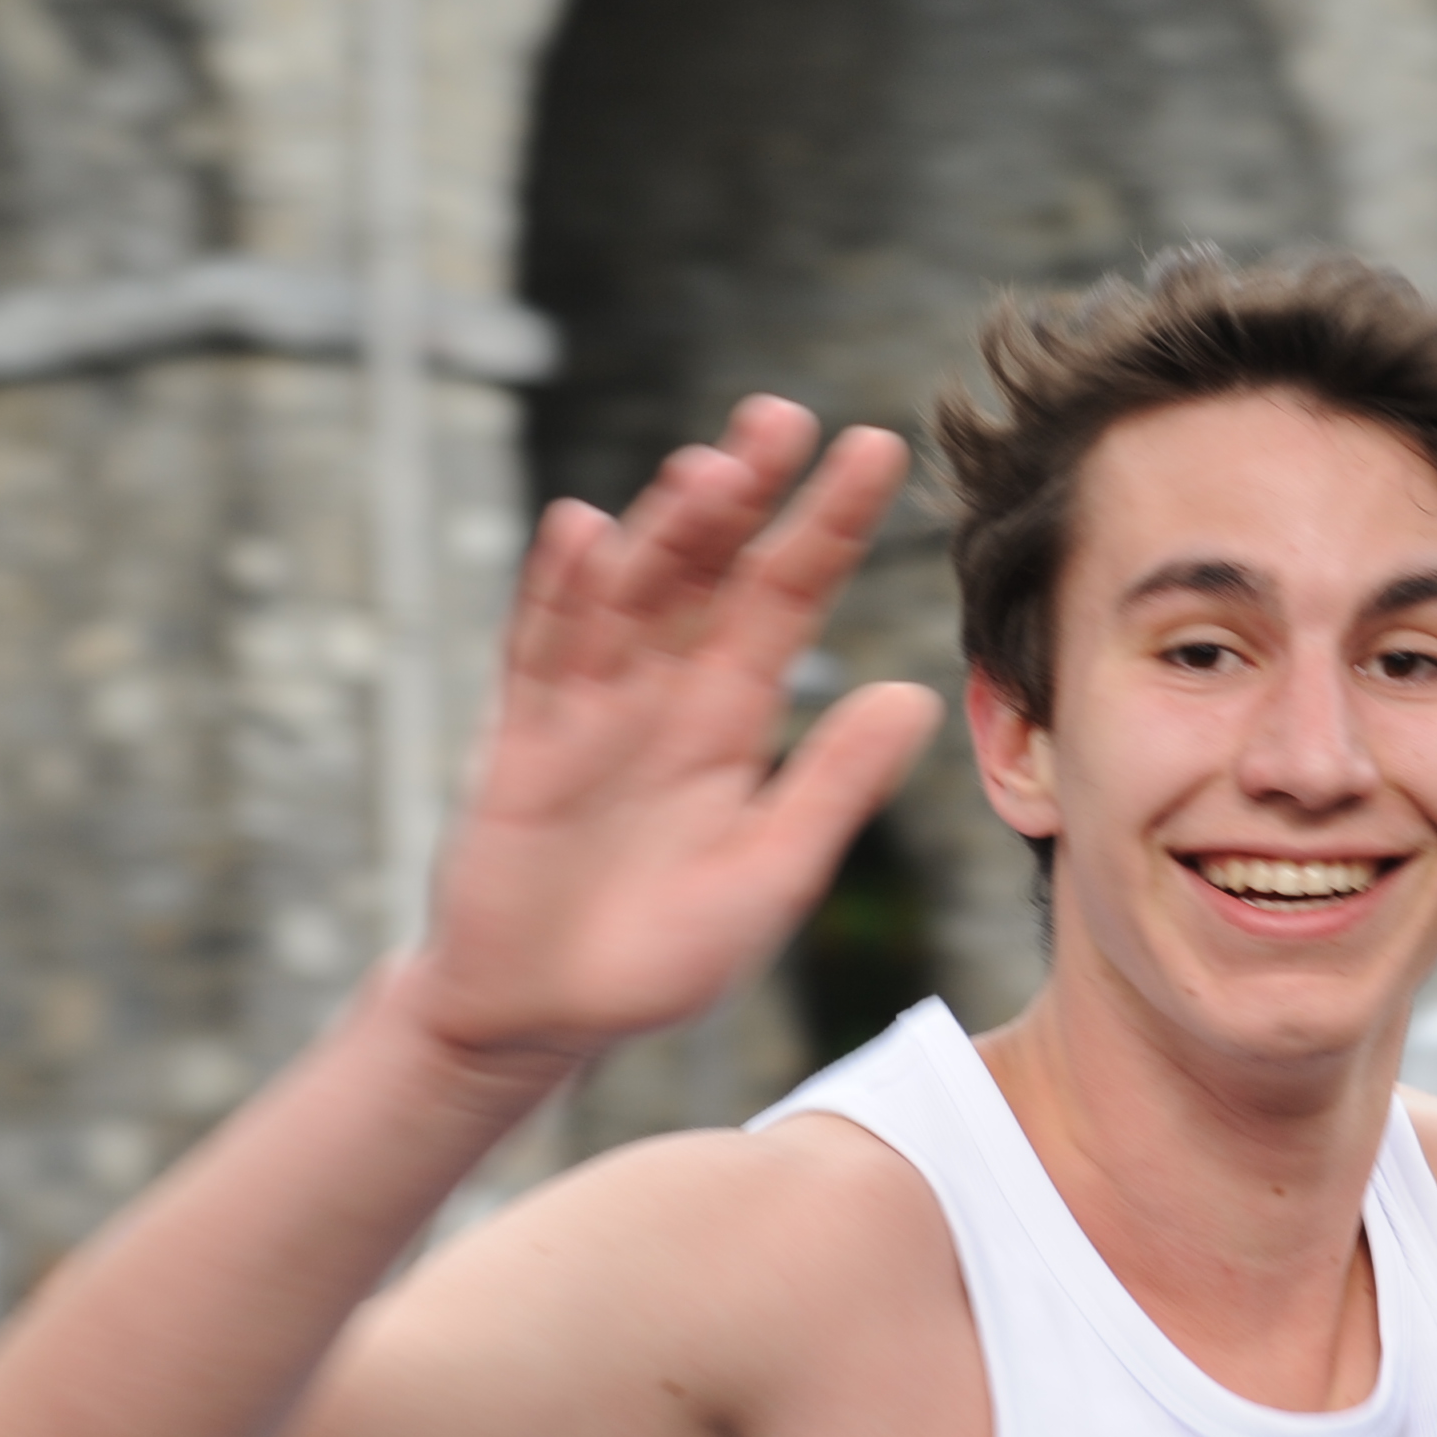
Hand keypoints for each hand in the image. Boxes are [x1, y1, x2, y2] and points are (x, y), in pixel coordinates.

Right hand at [400, 397, 943, 1079]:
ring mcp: (587, 708)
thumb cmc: (661, 957)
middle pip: (707, 569)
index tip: (876, 447)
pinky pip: (540, 653)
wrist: (541, 1020)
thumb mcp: (769, 875)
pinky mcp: (519, 742)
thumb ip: (833, 787)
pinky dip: (557, 593)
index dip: (827, 524)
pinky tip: (581, 530)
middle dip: (744, 493)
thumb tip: (917, 693)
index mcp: (731, 714)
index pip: (787, 595)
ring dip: (664, 529)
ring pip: (629, 593)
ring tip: (710, 469)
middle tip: (785, 417)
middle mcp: (662, 690)